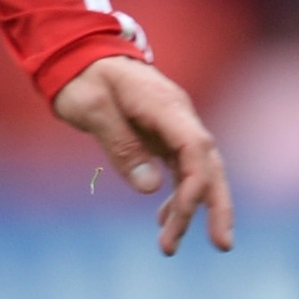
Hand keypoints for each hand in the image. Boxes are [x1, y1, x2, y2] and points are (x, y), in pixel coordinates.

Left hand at [53, 54, 231, 254]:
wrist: (77, 52)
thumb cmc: (81, 77)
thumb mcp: (91, 108)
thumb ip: (120, 145)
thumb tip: (150, 189)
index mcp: (165, 105)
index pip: (196, 149)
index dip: (196, 184)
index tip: (180, 214)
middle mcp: (178, 116)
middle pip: (210, 164)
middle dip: (217, 206)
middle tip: (221, 245)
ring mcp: (173, 125)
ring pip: (196, 171)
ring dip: (190, 208)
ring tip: (170, 246)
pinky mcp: (162, 134)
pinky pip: (180, 168)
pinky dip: (176, 195)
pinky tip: (164, 219)